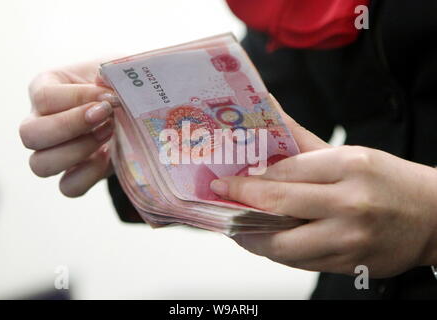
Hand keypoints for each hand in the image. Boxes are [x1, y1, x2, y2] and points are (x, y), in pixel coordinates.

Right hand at [20, 59, 118, 196]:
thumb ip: (110, 76)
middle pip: (29, 135)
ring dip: (78, 151)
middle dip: (70, 126)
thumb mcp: (116, 72)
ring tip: (109, 133)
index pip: (44, 98)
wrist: (139, 107)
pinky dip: (90, 175)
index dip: (78, 98)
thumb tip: (106, 86)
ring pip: (40, 165)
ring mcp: (54, 152)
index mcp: (44, 89)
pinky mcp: (75, 175)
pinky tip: (109, 155)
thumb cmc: (122, 83)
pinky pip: (68, 187)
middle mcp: (40, 122)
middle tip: (107, 116)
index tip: (111, 97)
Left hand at [210, 96, 436, 276]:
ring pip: (283, 244)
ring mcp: (350, 238)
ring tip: (235, 226)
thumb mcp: (349, 154)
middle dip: (240, 202)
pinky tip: (263, 241)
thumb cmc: (387, 181)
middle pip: (279, 205)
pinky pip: (299, 262)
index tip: (226, 179)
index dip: (249, 178)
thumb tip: (268, 114)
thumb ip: (302, 140)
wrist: (431, 216)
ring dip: (251, 236)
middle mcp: (350, 202)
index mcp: (349, 166)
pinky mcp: (349, 264)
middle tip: (220, 197)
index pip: (285, 172)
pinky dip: (275, 252)